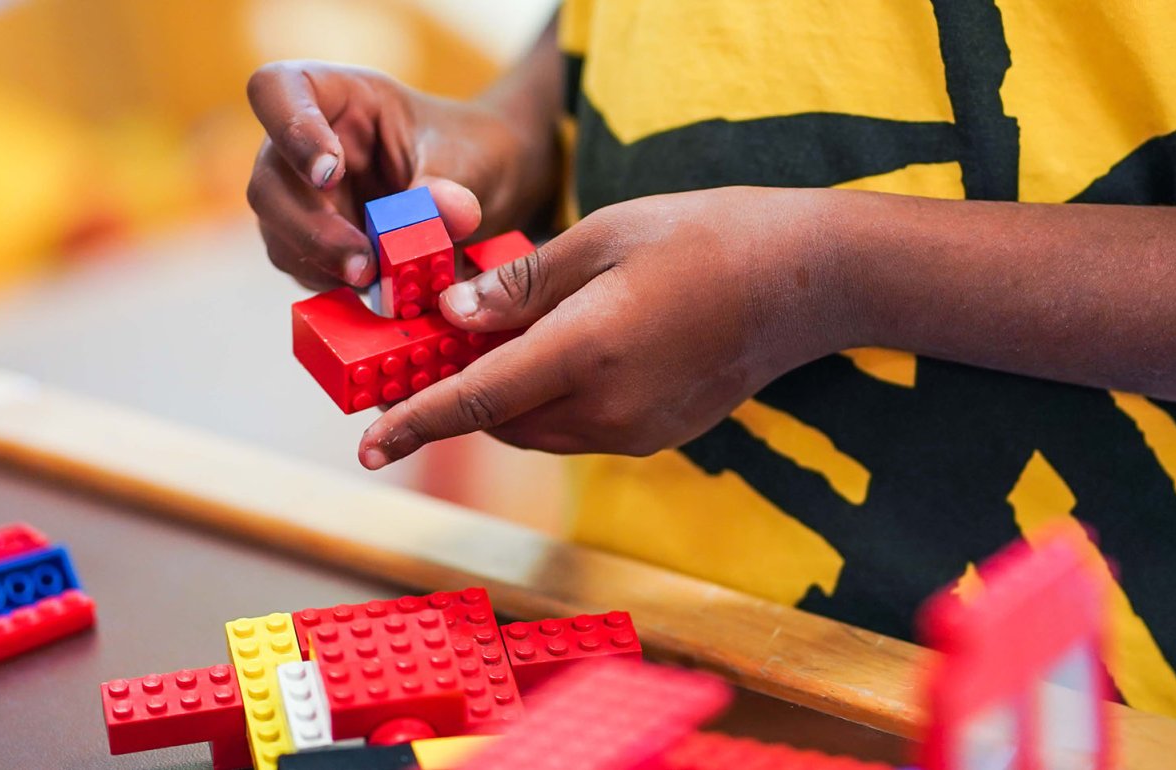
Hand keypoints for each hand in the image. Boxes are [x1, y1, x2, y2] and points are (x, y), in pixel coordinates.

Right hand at [246, 60, 522, 289]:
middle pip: (268, 182)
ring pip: (278, 234)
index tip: (329, 173)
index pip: (276, 91)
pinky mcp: (308, 240)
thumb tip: (444, 214)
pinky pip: (303, 267)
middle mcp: (301, 144)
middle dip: (312, 230)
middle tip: (363, 264)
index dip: (291, 131)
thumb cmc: (461, 151)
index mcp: (335, 96)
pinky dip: (337, 283)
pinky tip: (378, 286)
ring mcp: (297, 194)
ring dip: (323, 264)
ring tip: (380, 280)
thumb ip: (449, 184)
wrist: (476, 187)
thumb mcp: (463, 157)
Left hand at [355, 187, 856, 468]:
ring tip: (498, 341)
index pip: (479, 399)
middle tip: (433, 351)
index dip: (416, 422)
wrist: (805, 279)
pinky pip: (579, 429)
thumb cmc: (704, 236)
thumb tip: (452, 318)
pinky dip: (550, 401)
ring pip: (539, 430)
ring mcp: (638, 430)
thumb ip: (521, 286)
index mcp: (588, 350)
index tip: (370, 444)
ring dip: (506, 399)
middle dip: (460, 396)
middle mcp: (610, 407)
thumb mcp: (601, 237)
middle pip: (502, 421)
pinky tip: (561, 350)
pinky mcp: (658, 435)